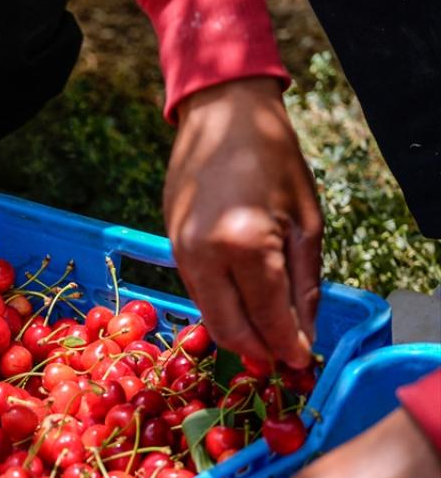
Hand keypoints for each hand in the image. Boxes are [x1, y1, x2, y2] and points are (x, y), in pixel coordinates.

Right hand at [164, 78, 322, 368]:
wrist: (220, 115)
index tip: (304, 362)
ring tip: (269, 333)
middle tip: (284, 356)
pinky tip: (245, 303)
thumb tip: (301, 334)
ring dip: (239, 331)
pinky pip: (199, 292)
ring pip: (209, 314)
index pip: (268, 317)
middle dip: (259, 350)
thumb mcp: (306, 221)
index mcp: (245, 245)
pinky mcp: (170, 246)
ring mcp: (180, 252)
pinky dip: (223, 307)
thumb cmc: (274, 158)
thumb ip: (303, 283)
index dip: (289, 346)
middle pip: (229, 328)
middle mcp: (204, 255)